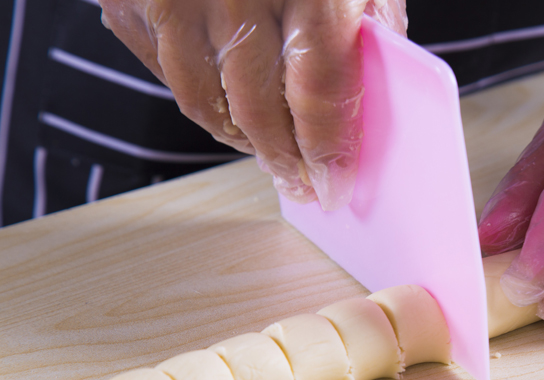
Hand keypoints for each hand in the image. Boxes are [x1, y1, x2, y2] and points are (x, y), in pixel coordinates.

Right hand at [99, 0, 407, 209]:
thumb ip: (368, 25)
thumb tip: (364, 102)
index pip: (317, 95)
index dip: (326, 149)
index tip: (332, 180)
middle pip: (259, 110)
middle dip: (284, 158)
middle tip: (300, 182)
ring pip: (205, 103)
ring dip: (240, 139)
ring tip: (266, 153)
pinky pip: (167, 74)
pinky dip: (199, 99)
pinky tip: (226, 107)